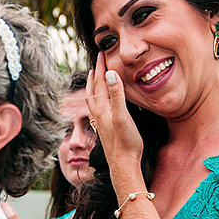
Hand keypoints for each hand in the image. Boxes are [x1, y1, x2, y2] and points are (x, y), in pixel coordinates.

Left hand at [86, 52, 143, 170]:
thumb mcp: (123, 116)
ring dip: (94, 85)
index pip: (101, 82)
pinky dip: (97, 98)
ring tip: (95, 77)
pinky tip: (100, 102)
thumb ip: (117, 95)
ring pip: (93, 99)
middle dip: (96, 73)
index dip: (102, 67)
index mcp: (102, 108)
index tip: (102, 53)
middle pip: (94, 89)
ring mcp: (100, 121)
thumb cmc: (125, 142)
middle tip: (98, 60)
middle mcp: (98, 114)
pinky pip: (97, 108)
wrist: (123, 165)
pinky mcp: (104, 128)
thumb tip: (110, 74)